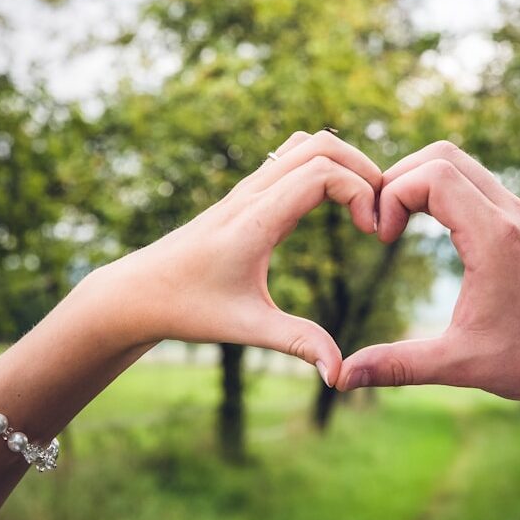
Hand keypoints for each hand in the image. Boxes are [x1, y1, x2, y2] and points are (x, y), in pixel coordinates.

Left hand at [89, 130, 380, 386]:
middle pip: (320, 144)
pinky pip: (291, 156)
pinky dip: (323, 164)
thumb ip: (299, 344)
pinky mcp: (246, 193)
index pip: (321, 172)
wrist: (139, 292)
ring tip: (363, 204)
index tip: (372, 232)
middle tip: (379, 212)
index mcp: (256, 219)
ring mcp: (248, 187)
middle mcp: (253, 192)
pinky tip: (334, 203)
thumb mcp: (248, 327)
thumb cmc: (189, 308)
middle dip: (362, 169)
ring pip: (306, 143)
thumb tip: (339, 375)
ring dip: (343, 162)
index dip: (360, 192)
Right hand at [336, 141, 519, 414]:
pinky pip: (477, 180)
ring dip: (422, 180)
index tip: (382, 238)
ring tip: (400, 223)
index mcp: (494, 239)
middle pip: (443, 154)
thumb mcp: (460, 364)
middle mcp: (510, 213)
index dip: (392, 195)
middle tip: (382, 222)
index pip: (432, 175)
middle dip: (400, 179)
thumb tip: (342, 377)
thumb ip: (398, 365)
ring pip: (461, 162)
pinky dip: (444, 189)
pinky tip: (430, 226)